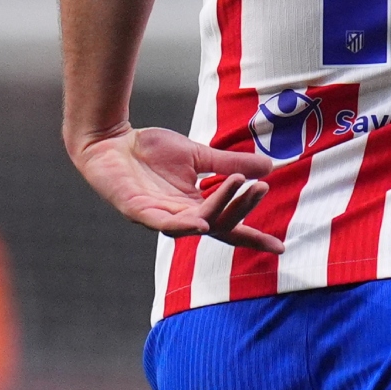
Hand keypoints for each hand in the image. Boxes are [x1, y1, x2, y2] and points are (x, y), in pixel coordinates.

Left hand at [70, 124, 284, 253]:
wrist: (111, 139)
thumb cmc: (150, 150)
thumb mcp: (199, 155)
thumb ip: (231, 163)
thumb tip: (269, 167)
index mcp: (195, 207)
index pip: (229, 227)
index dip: (253, 238)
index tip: (279, 249)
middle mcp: (180, 218)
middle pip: (219, 224)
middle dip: (243, 209)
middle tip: (261, 189)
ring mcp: (159, 217)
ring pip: (197, 222)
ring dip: (221, 208)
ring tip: (241, 185)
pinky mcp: (137, 210)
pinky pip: (164, 224)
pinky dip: (184, 225)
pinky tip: (202, 223)